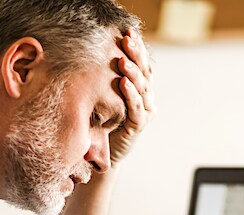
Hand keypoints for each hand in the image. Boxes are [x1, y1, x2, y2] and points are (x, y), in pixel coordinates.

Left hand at [110, 29, 156, 164]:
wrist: (102, 152)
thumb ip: (108, 79)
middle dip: (136, 55)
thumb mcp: (104, 96)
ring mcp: (144, 114)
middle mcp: (147, 101)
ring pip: (142, 89)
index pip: (142, 66)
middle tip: (128, 39)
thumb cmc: (102, 123)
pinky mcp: (137, 127)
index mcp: (141, 91)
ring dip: (133, 73)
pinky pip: (136, 109)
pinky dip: (131, 95)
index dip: (138, 49)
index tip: (128, 32)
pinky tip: (123, 83)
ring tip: (123, 60)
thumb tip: (97, 51)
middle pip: (145, 74)